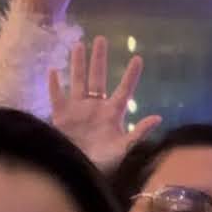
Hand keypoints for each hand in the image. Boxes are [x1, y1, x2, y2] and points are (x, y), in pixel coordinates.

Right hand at [49, 36, 162, 169]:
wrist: (79, 172)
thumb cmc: (104, 163)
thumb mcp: (124, 148)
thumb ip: (138, 133)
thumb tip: (158, 118)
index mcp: (113, 113)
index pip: (124, 90)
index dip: (131, 75)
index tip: (138, 58)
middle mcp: (95, 107)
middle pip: (98, 78)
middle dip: (99, 59)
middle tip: (101, 39)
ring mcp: (77, 110)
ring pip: (78, 81)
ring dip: (78, 64)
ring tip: (78, 45)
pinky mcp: (61, 116)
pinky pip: (57, 96)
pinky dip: (54, 84)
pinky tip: (53, 70)